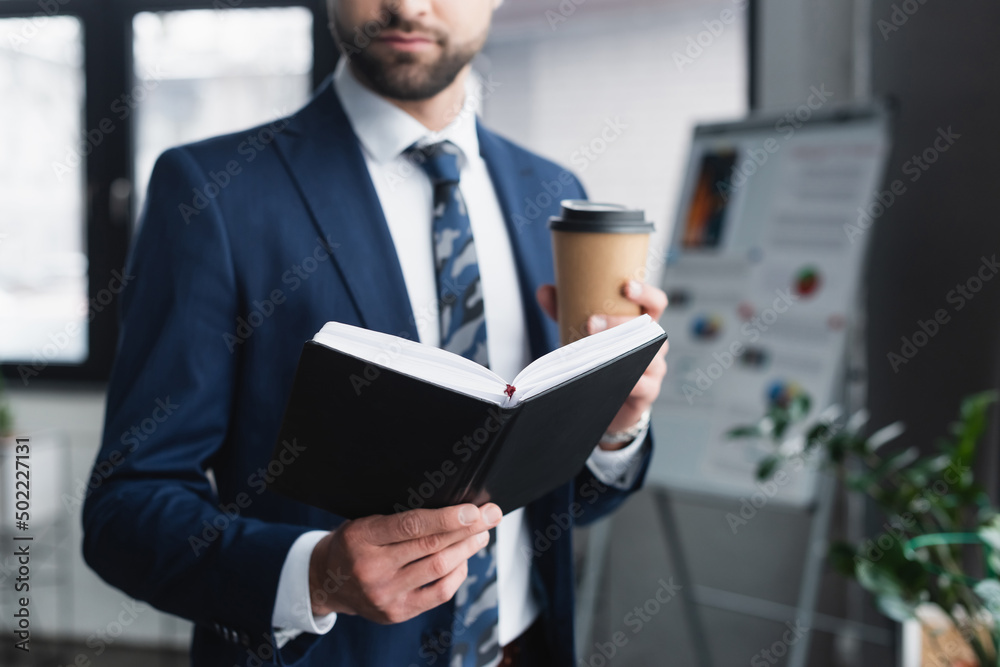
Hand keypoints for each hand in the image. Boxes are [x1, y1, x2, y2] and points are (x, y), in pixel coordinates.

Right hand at [309, 503, 502, 622]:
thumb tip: (451, 508)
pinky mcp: (396, 612)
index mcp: (363, 537)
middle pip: (431, 547)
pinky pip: (438, 593)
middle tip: (491, 516)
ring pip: (438, 569)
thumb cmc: (354, 542)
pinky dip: (457, 574)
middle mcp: (373, 568)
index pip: (412, 525)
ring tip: (481, 535)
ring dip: (467, 549)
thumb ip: (400, 519)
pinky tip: (464, 560)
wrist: (327, 581)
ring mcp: (385, 594)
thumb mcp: (365, 521)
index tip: (474, 510)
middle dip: (468, 530)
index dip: (447, 517)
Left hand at [536, 279, 668, 449]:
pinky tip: (608, 376)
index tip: (626, 286)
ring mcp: (654, 369)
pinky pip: (643, 385)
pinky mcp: (648, 392)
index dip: (646, 293)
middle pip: (649, 328)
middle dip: (619, 322)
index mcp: (642, 325)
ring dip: (622, 351)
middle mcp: (653, 344)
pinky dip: (627, 380)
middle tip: (591, 322)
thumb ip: (565, 312)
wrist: (607, 402)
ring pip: (648, 356)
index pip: (655, 304)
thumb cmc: (601, 360)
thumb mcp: (582, 333)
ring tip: (595, 350)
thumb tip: (544, 291)